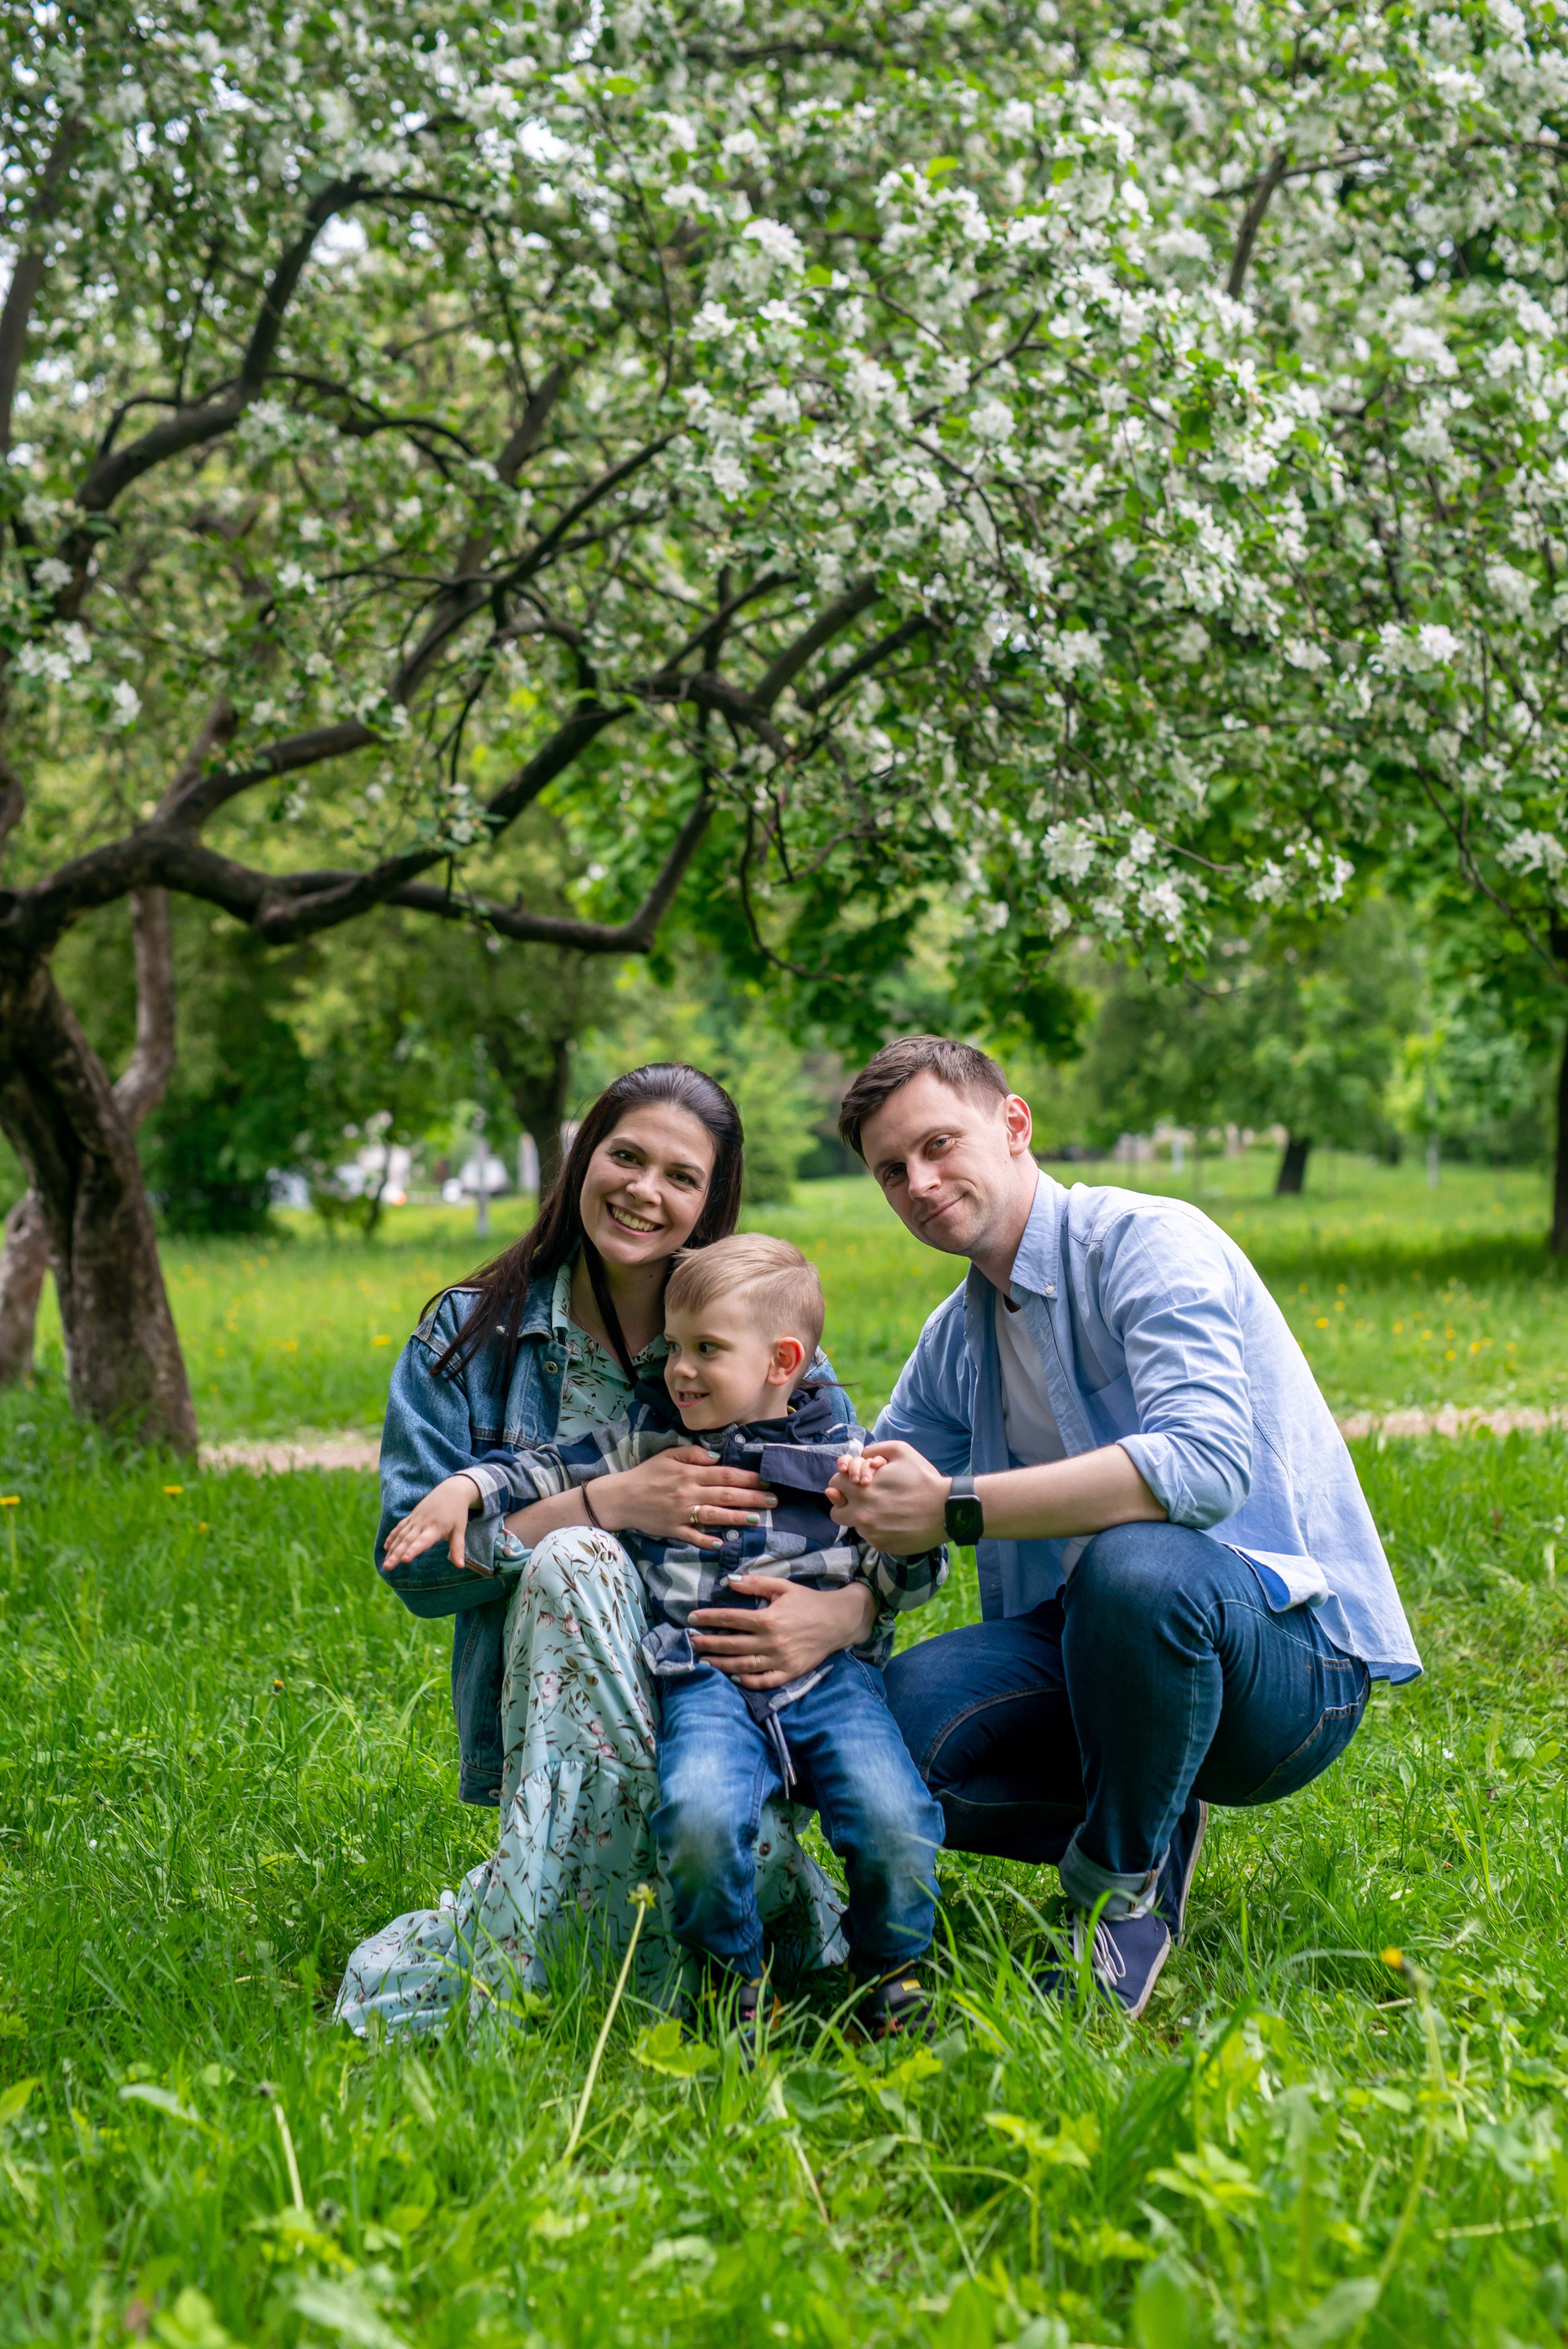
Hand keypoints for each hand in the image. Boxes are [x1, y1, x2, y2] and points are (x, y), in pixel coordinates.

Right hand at [382, 1473, 481, 1570]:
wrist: (451, 1491)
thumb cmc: (457, 1513)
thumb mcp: (460, 1530)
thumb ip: (458, 1548)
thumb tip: (460, 1566)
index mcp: (435, 1528)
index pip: (422, 1541)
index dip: (413, 1550)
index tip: (404, 1560)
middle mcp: (422, 1524)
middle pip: (407, 1540)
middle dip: (396, 1554)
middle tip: (386, 1567)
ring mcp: (415, 1519)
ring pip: (400, 1535)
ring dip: (392, 1549)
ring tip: (385, 1564)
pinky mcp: (412, 1516)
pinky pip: (399, 1527)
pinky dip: (392, 1537)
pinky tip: (386, 1547)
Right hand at [591, 1445, 778, 1551]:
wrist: (620, 1497)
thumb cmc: (646, 1474)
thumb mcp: (668, 1455)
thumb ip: (693, 1454)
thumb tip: (717, 1457)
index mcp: (689, 1474)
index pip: (725, 1474)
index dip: (748, 1477)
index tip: (767, 1479)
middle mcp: (688, 1493)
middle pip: (725, 1495)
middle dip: (752, 1497)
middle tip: (773, 1500)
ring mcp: (681, 1513)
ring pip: (714, 1515)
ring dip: (736, 1518)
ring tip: (757, 1519)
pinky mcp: (672, 1530)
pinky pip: (692, 1536)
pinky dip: (706, 1540)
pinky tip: (721, 1544)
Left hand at [689, 1575, 876, 1688]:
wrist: (839, 1621)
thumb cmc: (809, 1601)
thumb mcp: (783, 1586)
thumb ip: (756, 1583)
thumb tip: (729, 1581)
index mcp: (769, 1618)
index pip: (730, 1619)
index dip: (709, 1619)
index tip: (692, 1619)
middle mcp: (772, 1641)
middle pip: (732, 1644)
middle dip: (708, 1643)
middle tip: (691, 1642)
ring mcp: (781, 1659)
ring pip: (743, 1665)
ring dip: (720, 1664)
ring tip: (704, 1661)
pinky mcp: (790, 1673)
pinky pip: (764, 1681)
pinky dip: (747, 1681)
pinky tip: (733, 1677)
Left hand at [828, 1440, 947, 1553]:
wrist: (946, 1510)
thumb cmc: (923, 1478)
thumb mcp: (900, 1451)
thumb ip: (873, 1450)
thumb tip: (858, 1458)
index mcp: (860, 1489)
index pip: (834, 1485)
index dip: (844, 1481)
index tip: (857, 1483)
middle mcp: (861, 1513)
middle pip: (836, 1511)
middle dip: (846, 1503)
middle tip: (863, 1499)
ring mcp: (870, 1532)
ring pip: (855, 1526)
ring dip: (864, 1518)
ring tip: (886, 1510)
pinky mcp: (881, 1546)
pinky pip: (871, 1538)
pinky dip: (879, 1531)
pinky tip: (895, 1522)